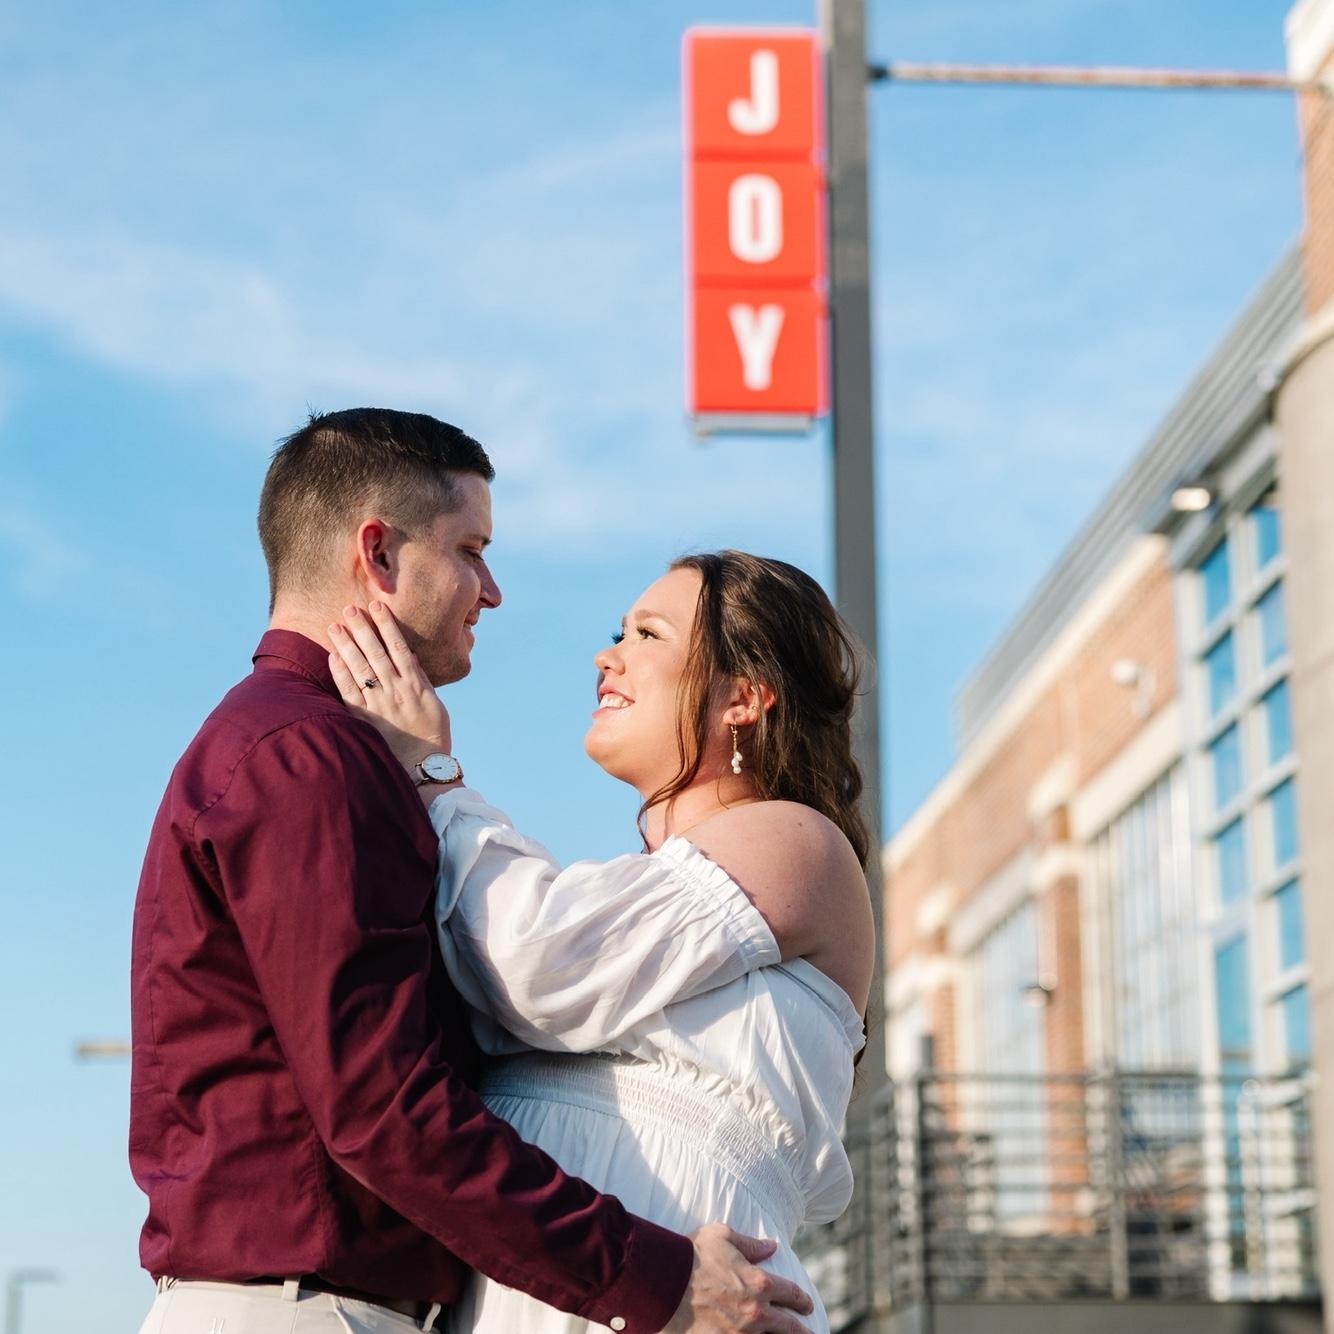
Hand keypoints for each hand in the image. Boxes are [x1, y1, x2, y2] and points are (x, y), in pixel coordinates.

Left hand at [328, 602, 452, 771]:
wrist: (424, 768)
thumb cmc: (432, 736)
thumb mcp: (434, 705)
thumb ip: (421, 681)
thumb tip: (412, 658)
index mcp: (416, 685)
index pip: (399, 647)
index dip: (387, 625)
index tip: (378, 606)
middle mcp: (397, 691)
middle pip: (376, 653)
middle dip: (362, 628)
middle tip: (349, 608)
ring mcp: (380, 704)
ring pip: (360, 668)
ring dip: (347, 645)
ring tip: (335, 626)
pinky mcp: (366, 719)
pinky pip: (350, 692)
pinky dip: (341, 674)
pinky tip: (333, 657)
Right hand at [663, 1224, 813, 1332]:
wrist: (662, 1281)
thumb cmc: (692, 1255)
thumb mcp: (723, 1237)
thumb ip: (751, 1244)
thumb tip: (772, 1246)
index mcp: (759, 1283)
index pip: (791, 1293)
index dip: (802, 1300)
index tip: (807, 1305)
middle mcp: (756, 1313)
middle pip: (790, 1327)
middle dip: (802, 1331)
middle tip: (811, 1333)